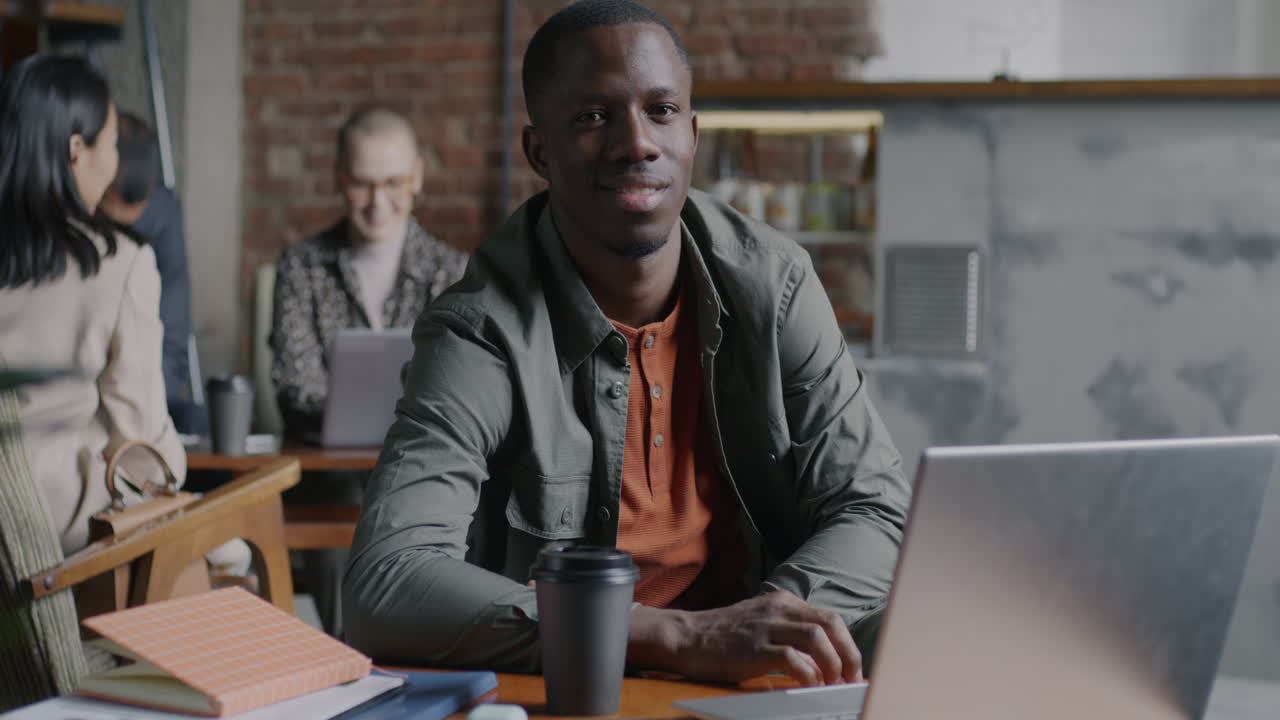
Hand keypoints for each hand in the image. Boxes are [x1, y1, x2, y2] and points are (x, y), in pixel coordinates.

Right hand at [629, 590, 861, 686]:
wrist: (685, 637)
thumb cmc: (723, 636)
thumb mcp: (760, 622)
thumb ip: (789, 632)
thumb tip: (822, 659)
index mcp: (783, 602)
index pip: (830, 619)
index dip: (848, 645)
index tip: (853, 670)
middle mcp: (778, 609)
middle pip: (831, 625)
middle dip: (849, 655)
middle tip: (852, 681)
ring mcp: (766, 627)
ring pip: (817, 639)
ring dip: (832, 666)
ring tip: (833, 686)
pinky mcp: (753, 648)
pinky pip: (793, 659)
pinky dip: (808, 675)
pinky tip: (809, 687)